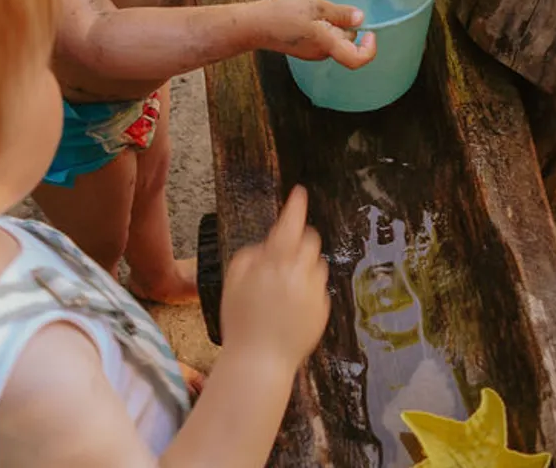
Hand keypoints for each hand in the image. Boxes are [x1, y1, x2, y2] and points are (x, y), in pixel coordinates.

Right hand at [220, 187, 329, 371]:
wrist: (260, 361)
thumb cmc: (241, 322)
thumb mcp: (232, 283)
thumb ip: (249, 257)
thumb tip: (265, 247)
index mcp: (275, 263)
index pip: (291, 224)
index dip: (295, 206)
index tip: (299, 193)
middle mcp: (300, 273)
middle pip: (310, 240)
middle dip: (298, 241)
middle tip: (282, 256)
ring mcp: (315, 292)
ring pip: (316, 264)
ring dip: (304, 267)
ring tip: (282, 289)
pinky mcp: (323, 309)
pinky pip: (319, 288)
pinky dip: (307, 290)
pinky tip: (289, 308)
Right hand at [263, 0, 376, 68]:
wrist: (254, 25)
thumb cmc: (281, 14)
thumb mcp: (314, 6)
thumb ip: (339, 13)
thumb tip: (360, 19)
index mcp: (327, 44)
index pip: (357, 59)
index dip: (369, 49)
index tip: (370, 33)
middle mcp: (322, 52)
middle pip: (347, 43)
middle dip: (347, 24)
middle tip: (332, 6)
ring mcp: (312, 52)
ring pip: (334, 38)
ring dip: (332, 23)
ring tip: (315, 7)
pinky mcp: (305, 48)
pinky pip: (322, 37)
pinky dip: (322, 25)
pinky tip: (307, 13)